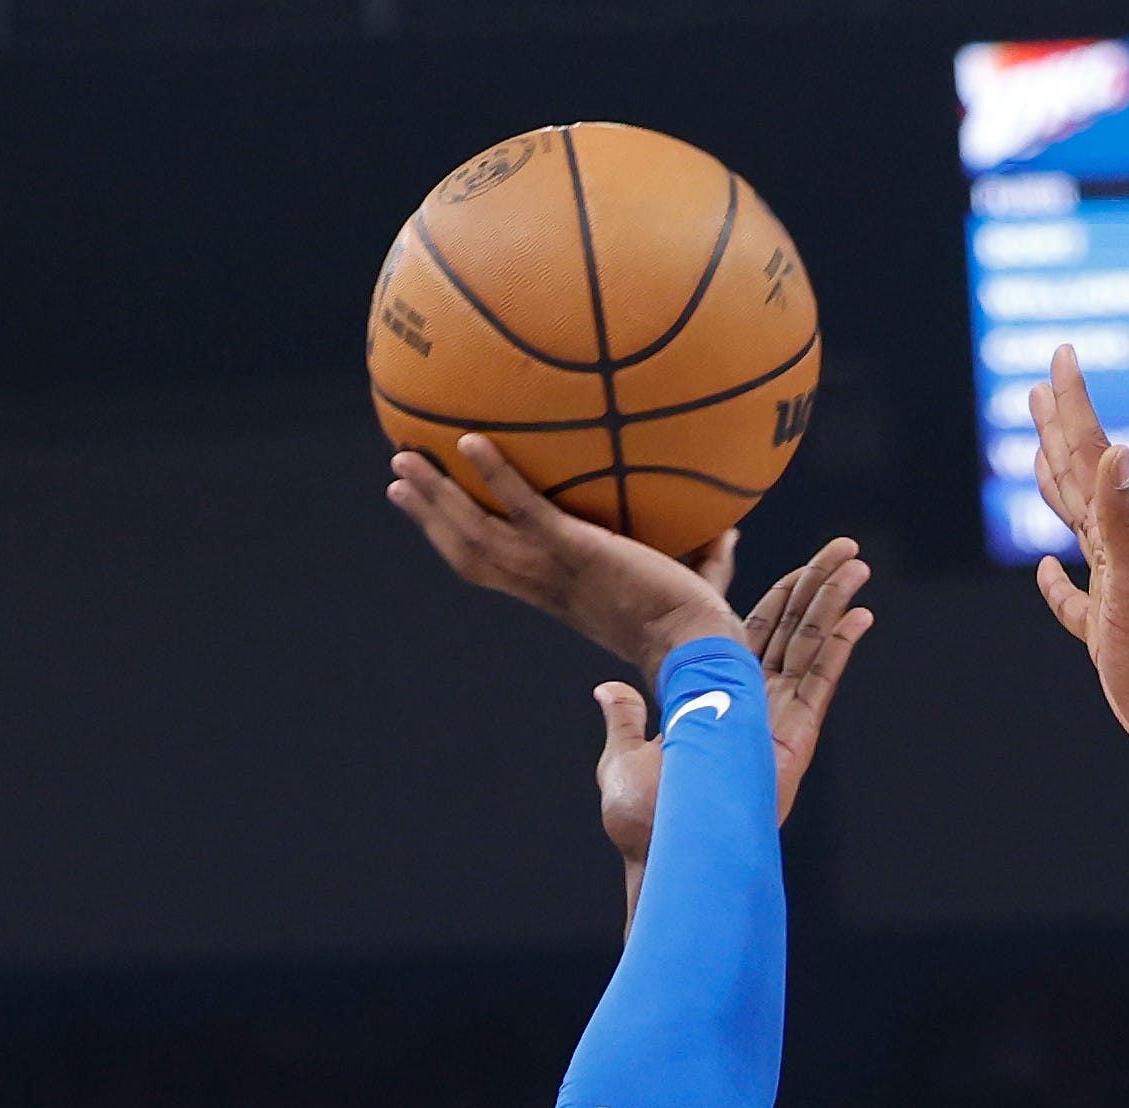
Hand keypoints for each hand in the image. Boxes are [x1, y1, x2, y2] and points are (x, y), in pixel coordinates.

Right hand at [388, 438, 743, 671]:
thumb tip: (732, 529)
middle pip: (468, 552)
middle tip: (396, 478)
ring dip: (438, 497)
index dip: (457, 541)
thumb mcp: (698, 582)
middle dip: (429, 517)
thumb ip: (708, 556)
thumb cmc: (700, 623)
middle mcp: (545, 584)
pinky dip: (496, 476)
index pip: (493, 569)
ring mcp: (557, 569)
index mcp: (557, 593)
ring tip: (403, 458)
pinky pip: (525, 509)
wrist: (700, 645)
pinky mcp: (578, 550)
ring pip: (477, 534)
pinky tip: (470, 441)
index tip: (429, 513)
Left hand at [596, 532, 876, 879]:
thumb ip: (626, 719)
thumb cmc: (642, 822)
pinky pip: (821, 683)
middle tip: (842, 545)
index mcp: (715, 699)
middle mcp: (753, 704)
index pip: (741, 632)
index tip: (773, 558)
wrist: (664, 856)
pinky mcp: (795, 740)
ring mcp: (777, 720)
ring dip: (834, 601)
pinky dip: (841, 648)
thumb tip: (608, 688)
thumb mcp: (622, 758)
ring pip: (810, 645)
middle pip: (789, 629)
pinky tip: (860, 614)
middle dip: (814, 585)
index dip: (758, 594)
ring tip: (856, 559)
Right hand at [1027, 345, 1128, 750]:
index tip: (1062, 356)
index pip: (1091, 454)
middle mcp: (1119, 552)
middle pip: (1081, 476)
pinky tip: (1045, 567)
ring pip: (1076, 523)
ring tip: (1040, 449)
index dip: (1073, 404)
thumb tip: (1116, 447)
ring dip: (1057, 482)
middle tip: (1044, 383)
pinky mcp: (1105, 631)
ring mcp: (1112, 589)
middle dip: (1061, 427)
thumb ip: (1123, 517)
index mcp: (1121, 535)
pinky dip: (1053, 580)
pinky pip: (1071, 596)